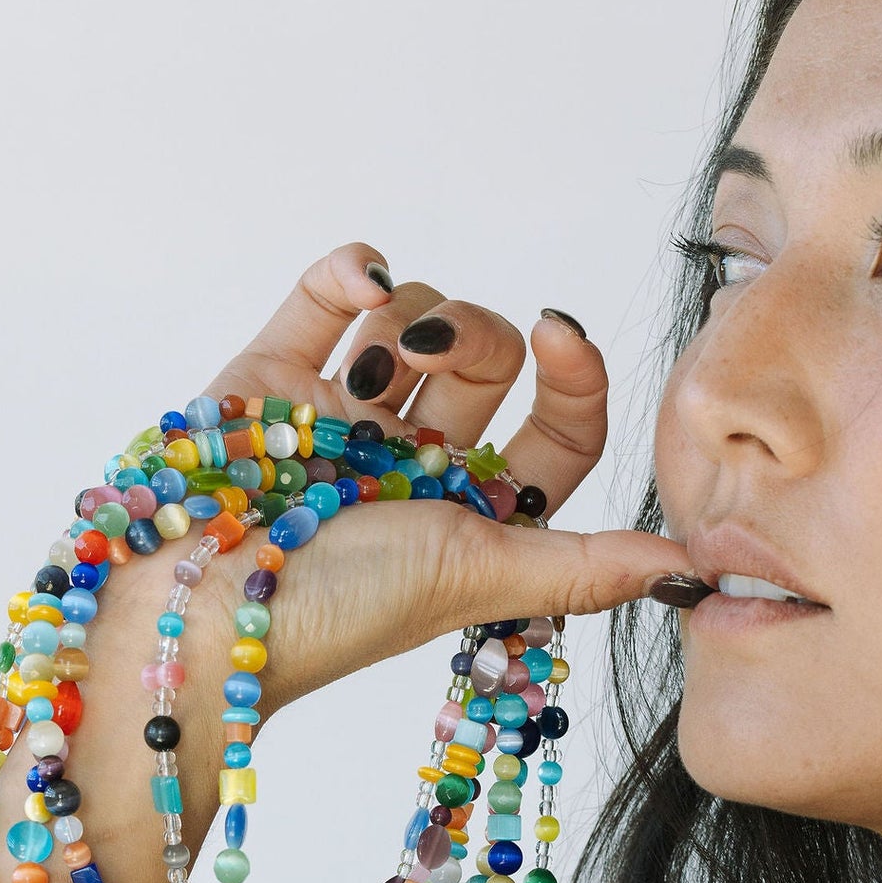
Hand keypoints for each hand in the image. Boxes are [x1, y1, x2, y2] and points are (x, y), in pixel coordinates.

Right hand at [137, 240, 692, 715]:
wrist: (190, 614)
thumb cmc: (332, 611)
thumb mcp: (475, 579)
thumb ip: (580, 566)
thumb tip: (691, 568)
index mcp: (474, 516)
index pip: (560, 428)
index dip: (574, 375)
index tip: (559, 334)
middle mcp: (415, 465)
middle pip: (491, 357)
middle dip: (478, 342)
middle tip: (432, 370)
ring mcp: (340, 417)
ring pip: (416, 313)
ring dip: (412, 318)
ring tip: (365, 374)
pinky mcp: (269, 378)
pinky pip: (329, 290)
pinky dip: (348, 268)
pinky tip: (355, 283)